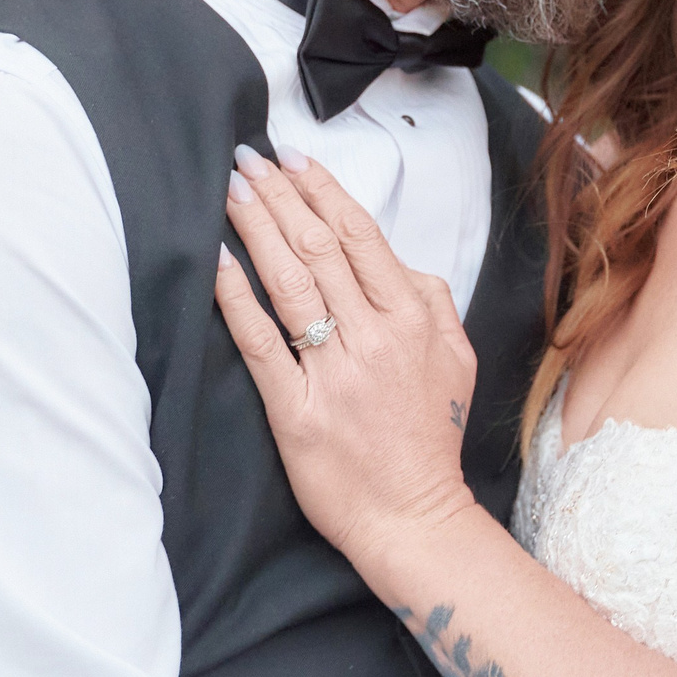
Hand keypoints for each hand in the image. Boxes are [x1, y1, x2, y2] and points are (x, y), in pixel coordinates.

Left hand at [212, 146, 478, 559]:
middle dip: (280, 196)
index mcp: (414, 320)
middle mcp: (375, 339)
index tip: (295, 160)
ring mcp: (335, 374)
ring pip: (291, 284)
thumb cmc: (429, 438)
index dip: (323, 191)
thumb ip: (433, 302)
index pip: (361, 237)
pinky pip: (261, 344)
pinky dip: (238, 298)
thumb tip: (399, 262)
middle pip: (321, 249)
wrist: (414, 516)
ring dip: (258, 230)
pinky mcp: (297, 411)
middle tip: (248, 159)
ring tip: (232, 191)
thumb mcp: (456, 359)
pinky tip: (220, 262)